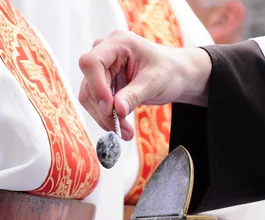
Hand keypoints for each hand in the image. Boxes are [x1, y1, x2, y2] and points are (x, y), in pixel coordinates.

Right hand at [78, 30, 211, 139]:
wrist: (175, 75)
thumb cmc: (168, 70)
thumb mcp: (155, 82)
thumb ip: (134, 95)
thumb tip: (117, 109)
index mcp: (118, 43)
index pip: (91, 62)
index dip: (96, 86)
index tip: (110, 107)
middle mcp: (105, 54)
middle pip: (89, 84)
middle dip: (104, 110)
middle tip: (122, 130)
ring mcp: (102, 70)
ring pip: (90, 97)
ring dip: (105, 118)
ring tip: (126, 132)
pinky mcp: (103, 85)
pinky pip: (97, 104)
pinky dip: (107, 118)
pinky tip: (122, 127)